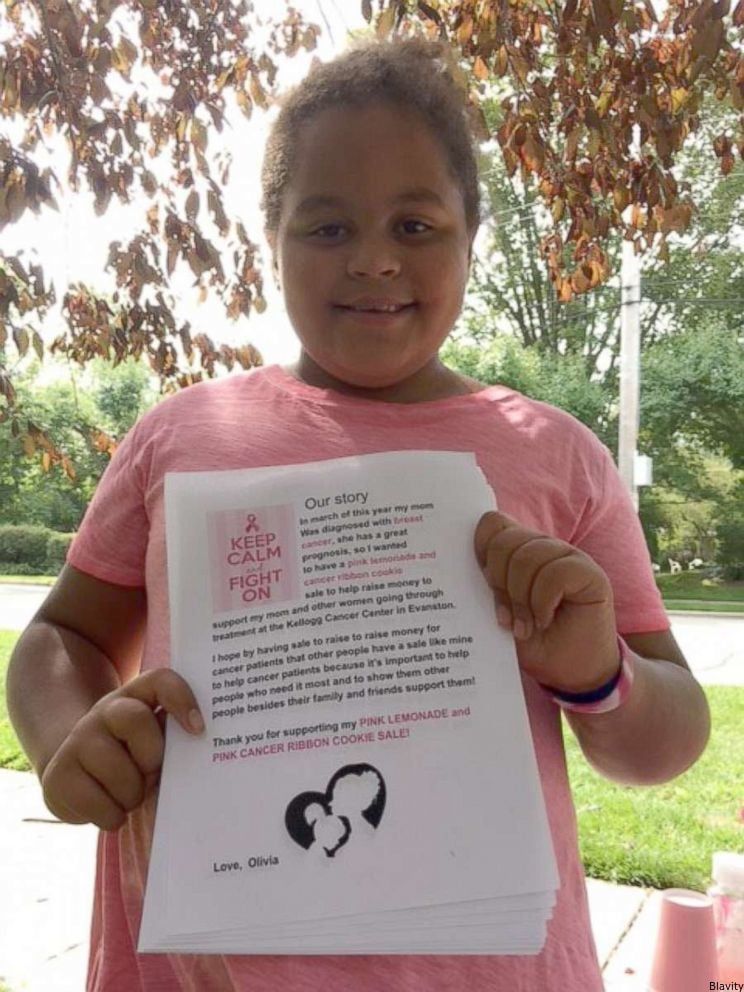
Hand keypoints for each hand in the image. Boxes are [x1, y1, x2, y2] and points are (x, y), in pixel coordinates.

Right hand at [41, 669, 203, 830]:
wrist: (77, 769)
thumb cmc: (132, 756)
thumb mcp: (155, 740)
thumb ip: (176, 742)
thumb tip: (203, 766)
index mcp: (135, 697)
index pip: (160, 681)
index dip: (181, 698)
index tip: (198, 728)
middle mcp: (104, 712)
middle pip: (135, 720)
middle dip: (151, 758)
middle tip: (151, 775)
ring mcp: (77, 741)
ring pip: (118, 771)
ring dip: (132, 794)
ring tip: (131, 795)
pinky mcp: (57, 776)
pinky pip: (96, 804)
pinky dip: (112, 816)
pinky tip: (111, 809)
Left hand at [474, 511, 619, 692]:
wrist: (571, 673)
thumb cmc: (534, 643)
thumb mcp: (501, 615)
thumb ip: (487, 588)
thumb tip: (461, 570)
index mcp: (518, 551)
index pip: (492, 524)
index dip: (480, 548)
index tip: (482, 582)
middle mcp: (542, 547)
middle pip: (504, 542)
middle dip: (498, 583)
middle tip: (507, 617)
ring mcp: (567, 556)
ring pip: (527, 557)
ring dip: (521, 599)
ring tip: (526, 625)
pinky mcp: (589, 573)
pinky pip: (555, 574)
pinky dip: (542, 603)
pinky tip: (545, 620)